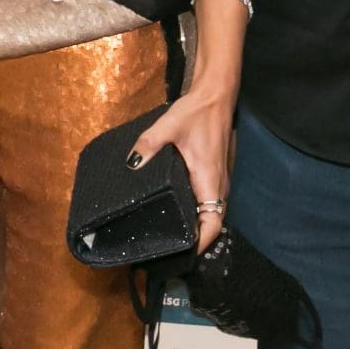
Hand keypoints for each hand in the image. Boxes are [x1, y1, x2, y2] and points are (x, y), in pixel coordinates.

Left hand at [129, 86, 235, 252]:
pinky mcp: (214, 173)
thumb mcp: (169, 125)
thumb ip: (149, 144)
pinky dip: (198, 212)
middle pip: (211, 223)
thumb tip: (131, 164)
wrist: (215, 95)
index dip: (201, 243)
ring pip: (211, 212)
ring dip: (197, 226)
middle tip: (168, 248)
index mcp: (210, 179)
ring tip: (170, 235)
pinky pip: (208, 201)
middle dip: (195, 240)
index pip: (213, 224)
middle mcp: (218, 184)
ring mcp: (218, 179)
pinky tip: (176, 210)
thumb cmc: (196, 112)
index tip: (182, 253)